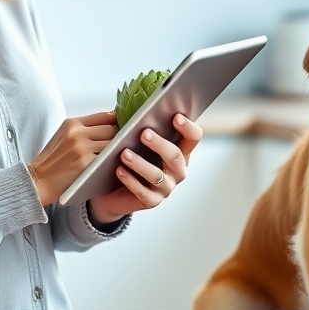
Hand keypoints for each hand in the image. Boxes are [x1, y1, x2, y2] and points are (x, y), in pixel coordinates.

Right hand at [27, 112, 117, 205]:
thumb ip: (85, 129)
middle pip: (112, 129)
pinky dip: (112, 162)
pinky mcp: (86, 163)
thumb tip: (112, 122)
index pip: (105, 116)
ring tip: (117, 156)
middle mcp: (77, 133)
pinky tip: (112, 166)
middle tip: (121, 145)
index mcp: (72, 123)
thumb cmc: (52, 161)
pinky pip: (108, 159)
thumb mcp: (64, 136)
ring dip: (117, 150)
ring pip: (112, 144)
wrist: (38, 181)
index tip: (124, 127)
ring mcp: (82, 148)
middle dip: (118, 137)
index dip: (117, 122)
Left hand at [87, 113, 202, 224]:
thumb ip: (144, 126)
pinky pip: (142, 192)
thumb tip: (140, 108)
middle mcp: (178, 170)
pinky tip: (118, 170)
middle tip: (144, 133)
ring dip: (140, 163)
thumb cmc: (131, 155)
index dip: (188, 127)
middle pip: (175, 156)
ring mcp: (166, 188)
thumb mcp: (139, 141)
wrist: (114, 189)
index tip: (175, 116)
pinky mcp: (151, 201)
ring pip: (157, 175)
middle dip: (160, 144)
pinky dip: (130, 180)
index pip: (194, 137)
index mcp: (180, 151)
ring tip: (124, 153)